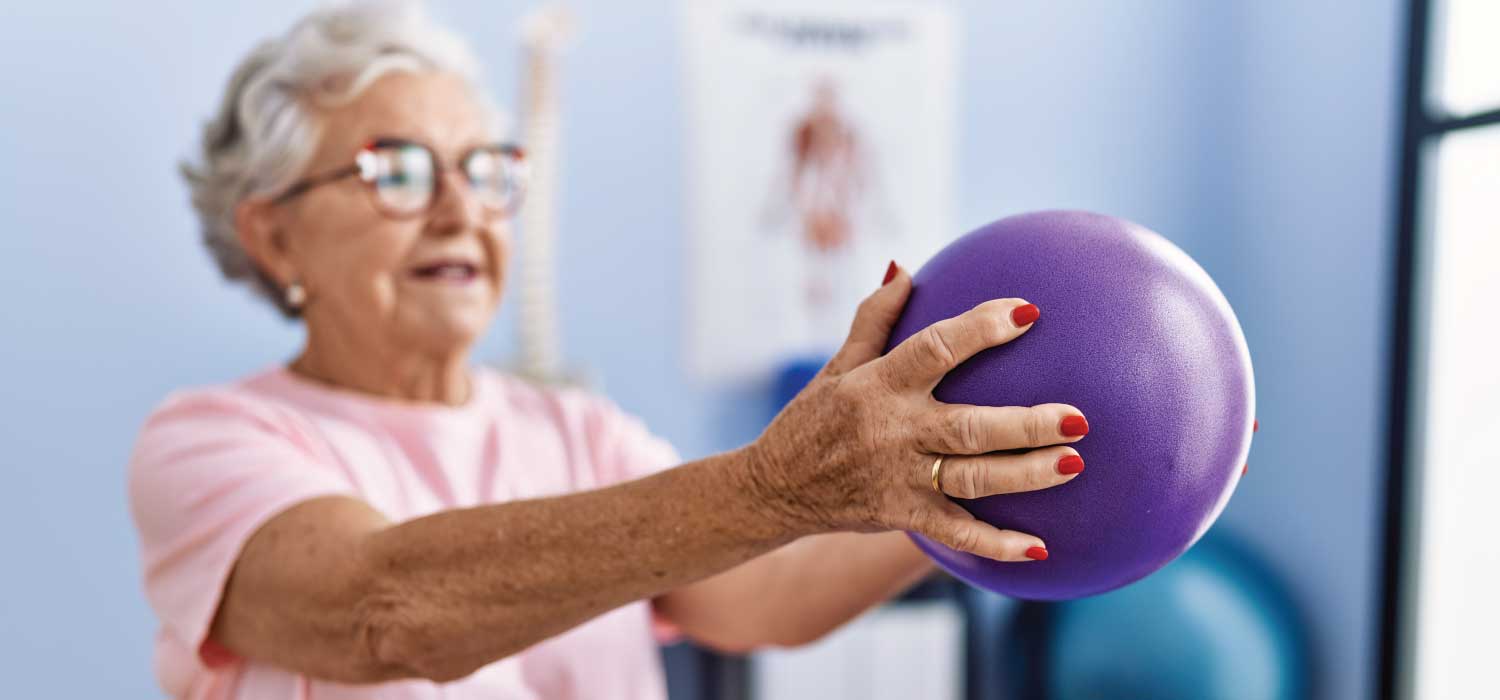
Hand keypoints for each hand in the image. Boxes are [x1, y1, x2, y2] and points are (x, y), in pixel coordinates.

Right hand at [744, 263, 1087, 561]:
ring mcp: (899, 477)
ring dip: (1025, 474)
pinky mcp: (902, 515)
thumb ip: (873, 318)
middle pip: (969, 427)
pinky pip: (954, 532)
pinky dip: (994, 545)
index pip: (935, 349)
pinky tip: (1039, 549)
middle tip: (1079, 417)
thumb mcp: (838, 366)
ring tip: (1075, 464)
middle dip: (1026, 423)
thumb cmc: (813, 418)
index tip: (1027, 311)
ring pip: (972, 477)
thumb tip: (905, 267)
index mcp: (878, 385)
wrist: (773, 488)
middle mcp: (893, 431)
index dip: (981, 329)